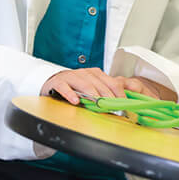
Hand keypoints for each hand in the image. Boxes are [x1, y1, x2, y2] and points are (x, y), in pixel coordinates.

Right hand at [41, 69, 175, 103]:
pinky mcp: (58, 81)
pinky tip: (75, 101)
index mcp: (96, 74)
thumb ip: (106, 96)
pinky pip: (65, 86)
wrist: (53, 83)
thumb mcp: (93, 90)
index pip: (111, 82)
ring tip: (97, 103)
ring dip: (92, 93)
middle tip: (113, 106)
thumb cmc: (76, 88)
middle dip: (107, 95)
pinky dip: (70, 93)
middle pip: (99, 83)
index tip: (125, 104)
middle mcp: (85, 73)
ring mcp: (71, 76)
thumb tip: (123, 107)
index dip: (119, 93)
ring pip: (84, 83)